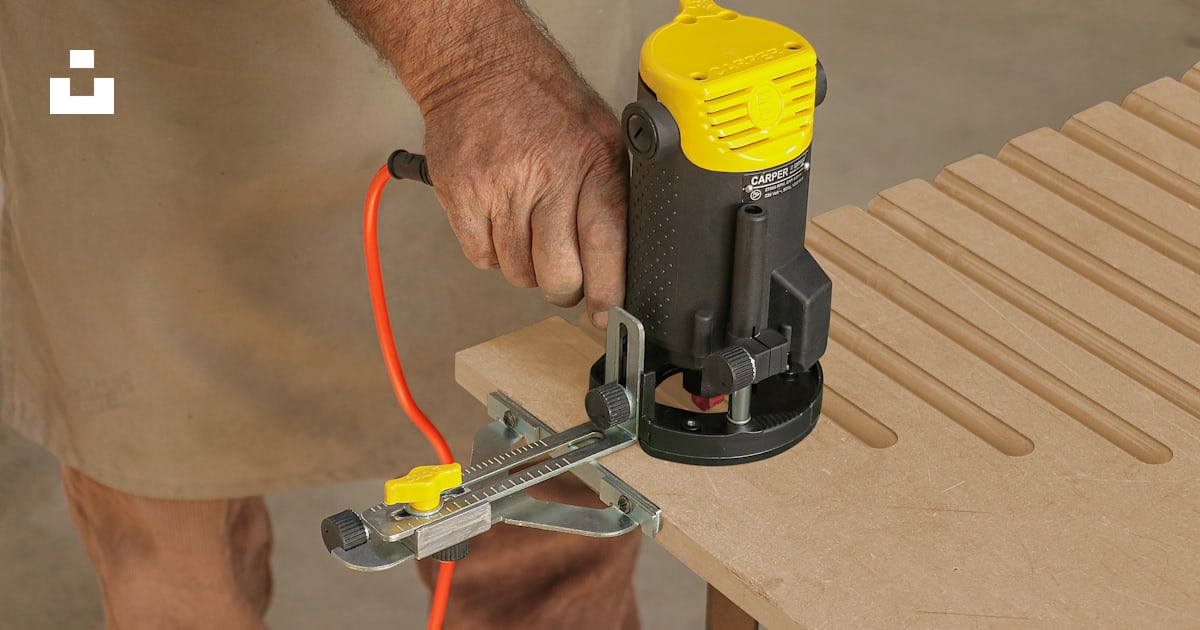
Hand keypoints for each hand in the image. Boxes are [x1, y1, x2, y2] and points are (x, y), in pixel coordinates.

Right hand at [330, 0, 626, 326]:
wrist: (479, 65)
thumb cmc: (544, 102)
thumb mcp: (600, 135)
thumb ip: (612, 193)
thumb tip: (623, 264)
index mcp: (593, 162)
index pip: (606, 245)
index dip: (608, 290)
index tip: (607, 313)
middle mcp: (549, 175)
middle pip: (558, 274)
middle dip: (563, 288)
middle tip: (563, 278)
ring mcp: (501, 187)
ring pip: (516, 271)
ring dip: (524, 265)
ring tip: (527, 231)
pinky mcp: (462, 193)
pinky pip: (480, 256)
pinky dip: (490, 251)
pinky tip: (499, 221)